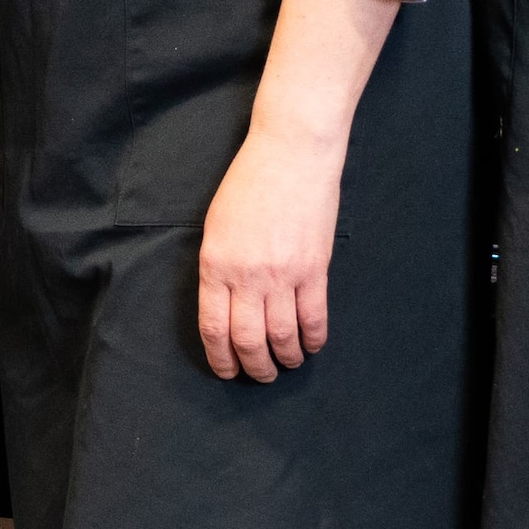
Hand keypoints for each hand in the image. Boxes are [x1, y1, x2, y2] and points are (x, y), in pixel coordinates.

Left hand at [197, 122, 342, 380]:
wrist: (291, 153)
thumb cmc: (249, 183)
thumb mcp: (217, 226)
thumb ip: (219, 267)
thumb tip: (226, 306)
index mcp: (216, 264)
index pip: (214, 327)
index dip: (220, 358)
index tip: (227, 371)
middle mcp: (247, 275)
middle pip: (248, 340)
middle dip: (254, 367)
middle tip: (261, 375)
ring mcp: (283, 274)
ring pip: (282, 336)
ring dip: (286, 358)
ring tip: (288, 364)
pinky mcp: (314, 268)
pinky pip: (314, 317)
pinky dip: (314, 339)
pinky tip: (312, 346)